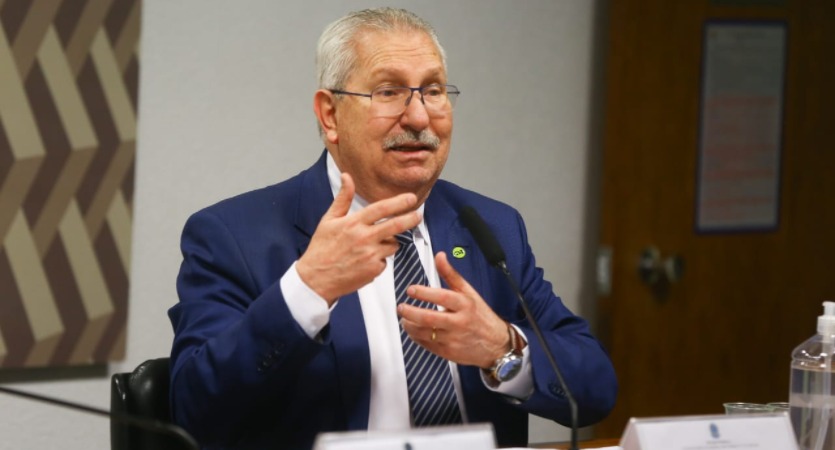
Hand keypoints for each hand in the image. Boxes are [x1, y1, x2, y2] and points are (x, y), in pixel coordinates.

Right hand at [297, 173, 421, 304]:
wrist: (316, 280)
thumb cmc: (321, 249)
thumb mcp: (329, 220)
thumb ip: (343, 198)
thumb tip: (347, 176)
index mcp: (353, 223)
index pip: (381, 208)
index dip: (399, 202)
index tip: (411, 198)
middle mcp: (364, 238)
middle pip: (396, 225)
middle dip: (411, 218)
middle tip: (418, 215)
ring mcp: (370, 255)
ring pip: (393, 244)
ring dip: (389, 242)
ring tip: (372, 245)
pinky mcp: (374, 271)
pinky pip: (385, 261)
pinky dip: (379, 260)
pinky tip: (364, 261)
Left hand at [397, 251, 509, 367]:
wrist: (496, 344)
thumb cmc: (481, 316)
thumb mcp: (469, 292)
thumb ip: (450, 274)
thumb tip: (439, 256)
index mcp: (464, 304)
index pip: (441, 297)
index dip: (423, 293)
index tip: (411, 290)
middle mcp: (459, 322)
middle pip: (428, 318)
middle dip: (410, 312)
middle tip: (401, 307)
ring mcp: (453, 339)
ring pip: (424, 333)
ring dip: (409, 325)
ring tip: (405, 319)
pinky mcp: (448, 352)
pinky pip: (427, 345)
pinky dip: (416, 337)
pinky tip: (413, 330)